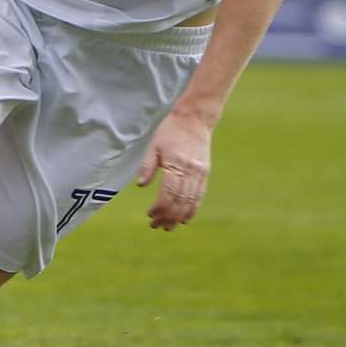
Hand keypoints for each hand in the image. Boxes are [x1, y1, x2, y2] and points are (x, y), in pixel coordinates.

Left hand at [135, 110, 213, 229]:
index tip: (150, 216)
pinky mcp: (205, 173)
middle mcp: (191, 171)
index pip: (168, 194)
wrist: (194, 119)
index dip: (160, 208)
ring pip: (191, 201)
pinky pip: (200, 195)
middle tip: (156, 226)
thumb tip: (141, 185)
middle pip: (180, 201)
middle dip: (168, 216)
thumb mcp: (153, 145)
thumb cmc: (170, 130)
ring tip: (169, 227)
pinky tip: (186, 218)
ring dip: (180, 216)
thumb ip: (147, 166)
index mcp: (176, 164)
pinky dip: (193, 208)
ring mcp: (200, 173)